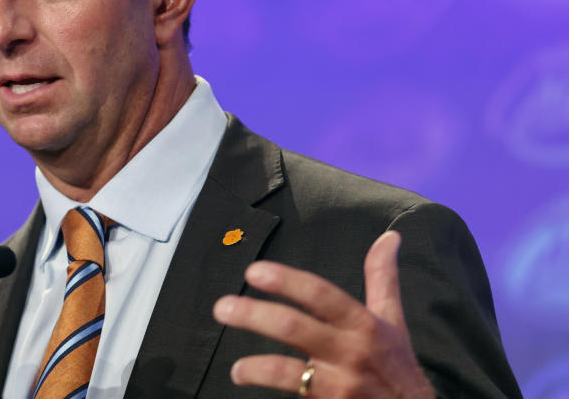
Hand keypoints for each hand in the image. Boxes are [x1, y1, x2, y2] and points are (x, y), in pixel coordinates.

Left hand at [212, 231, 433, 397]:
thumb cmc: (397, 365)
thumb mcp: (393, 320)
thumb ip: (382, 278)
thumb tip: (389, 236)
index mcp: (363, 324)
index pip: (321, 295)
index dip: (287, 281)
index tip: (254, 271)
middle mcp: (350, 352)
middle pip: (295, 329)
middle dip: (254, 315)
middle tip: (222, 308)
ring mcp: (340, 385)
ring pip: (288, 372)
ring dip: (255, 367)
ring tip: (235, 368)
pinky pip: (294, 396)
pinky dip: (267, 389)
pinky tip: (247, 382)